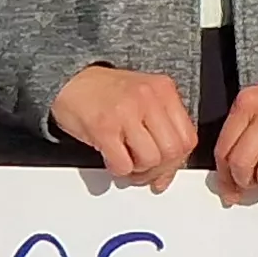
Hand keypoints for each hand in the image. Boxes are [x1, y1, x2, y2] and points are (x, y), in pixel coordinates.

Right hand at [51, 64, 199, 189]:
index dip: (177, 160)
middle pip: (172, 151)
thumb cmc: (106, 93)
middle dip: (158, 169)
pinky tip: (112, 159)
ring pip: (150, 160)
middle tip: (144, 170)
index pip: (187, 138)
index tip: (165, 167)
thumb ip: (160, 134)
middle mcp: (148, 98)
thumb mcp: (143, 102)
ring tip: (127, 162)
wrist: (70, 80)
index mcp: (163, 91)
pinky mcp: (103, 127)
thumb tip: (164, 176)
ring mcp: (126, 112)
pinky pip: (123, 164)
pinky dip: (118, 170)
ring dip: (138, 171)